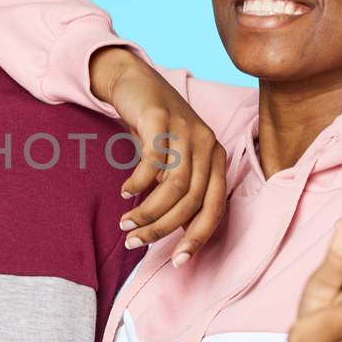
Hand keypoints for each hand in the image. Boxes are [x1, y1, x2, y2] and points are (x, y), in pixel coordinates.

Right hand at [89, 46, 226, 265]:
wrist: (133, 80)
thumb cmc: (154, 128)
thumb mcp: (175, 158)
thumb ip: (181, 188)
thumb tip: (177, 231)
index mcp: (215, 158)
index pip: (214, 208)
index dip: (197, 238)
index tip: (177, 261)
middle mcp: (207, 144)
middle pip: (191, 201)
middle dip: (162, 228)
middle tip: (135, 241)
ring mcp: (185, 130)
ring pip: (173, 186)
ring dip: (147, 211)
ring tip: (126, 223)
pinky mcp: (160, 118)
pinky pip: (153, 162)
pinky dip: (138, 183)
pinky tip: (126, 191)